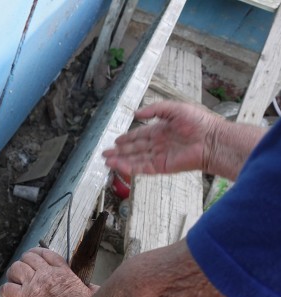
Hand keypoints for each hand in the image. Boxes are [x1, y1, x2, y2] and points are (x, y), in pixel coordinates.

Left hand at [0, 247, 95, 296]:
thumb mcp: (92, 294)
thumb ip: (90, 288)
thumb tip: (93, 288)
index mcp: (63, 272)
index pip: (48, 254)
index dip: (40, 254)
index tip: (37, 259)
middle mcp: (47, 274)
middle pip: (29, 256)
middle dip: (25, 262)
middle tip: (23, 271)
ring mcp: (34, 284)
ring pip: (16, 268)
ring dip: (13, 273)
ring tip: (13, 280)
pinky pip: (8, 289)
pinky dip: (5, 291)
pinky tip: (7, 295)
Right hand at [102, 101, 220, 176]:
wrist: (211, 140)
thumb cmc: (198, 122)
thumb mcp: (174, 108)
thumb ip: (154, 109)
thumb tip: (136, 114)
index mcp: (161, 130)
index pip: (140, 135)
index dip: (127, 138)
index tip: (115, 141)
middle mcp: (158, 144)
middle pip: (134, 148)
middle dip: (119, 151)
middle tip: (105, 153)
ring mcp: (159, 157)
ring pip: (135, 159)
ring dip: (120, 160)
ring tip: (106, 161)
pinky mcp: (161, 167)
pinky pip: (142, 168)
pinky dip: (129, 167)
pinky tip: (117, 166)